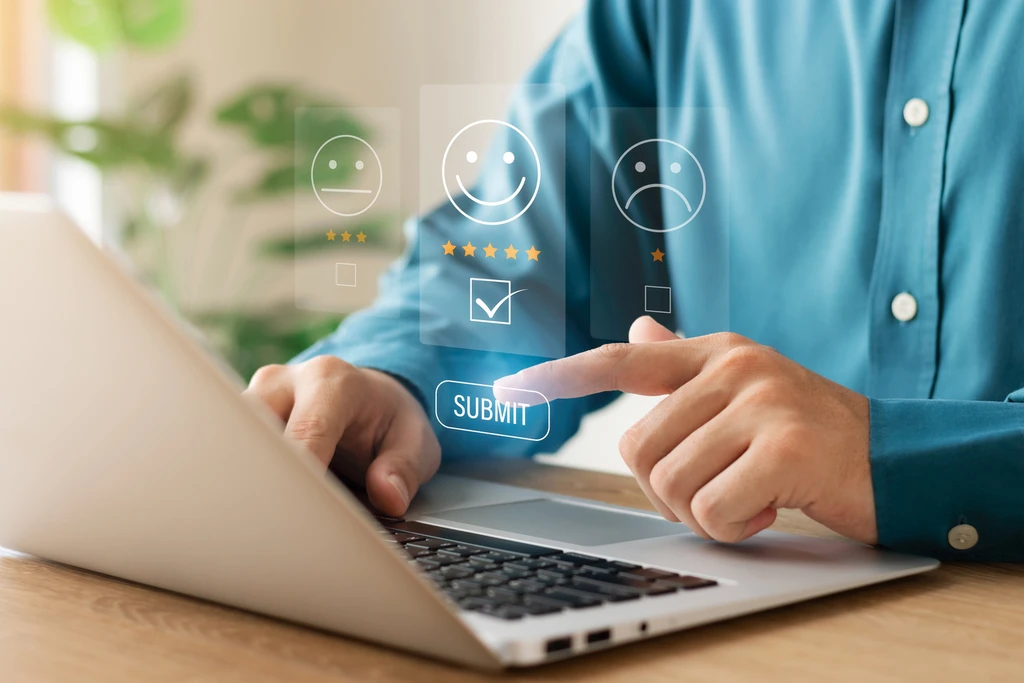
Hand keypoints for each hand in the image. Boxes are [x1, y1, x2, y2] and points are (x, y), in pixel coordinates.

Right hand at [244, 357, 439, 516]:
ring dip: (242, 481)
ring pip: (230, 439)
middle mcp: (285, 381)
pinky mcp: (238, 417)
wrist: (371, 396)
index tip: (300, 515)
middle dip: (260, 479)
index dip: (301, 475)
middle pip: (254, 430)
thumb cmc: (389, 420)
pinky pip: (226, 448)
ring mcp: (256, 397)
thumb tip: (388, 496)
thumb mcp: (416, 440)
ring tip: (257, 525)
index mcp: (332, 381)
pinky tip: (247, 511)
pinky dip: (237, 480)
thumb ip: (404, 468)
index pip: (307, 429)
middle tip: (272, 529)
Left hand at [496, 317, 876, 543]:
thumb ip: (685, 367)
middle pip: (638, 449)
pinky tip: (769, 511)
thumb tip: (636, 334)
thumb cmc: (809, 435)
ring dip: (703, 512)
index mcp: (715, 354)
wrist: (898, 459)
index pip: (622, 360)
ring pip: (671, 484)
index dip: (562, 376)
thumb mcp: (746, 391)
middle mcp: (733, 368)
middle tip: (719, 490)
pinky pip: (713, 511)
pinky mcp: (785, 446)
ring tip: (748, 498)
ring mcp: (760, 402)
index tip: (510, 389)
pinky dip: (734, 529)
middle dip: (668, 490)